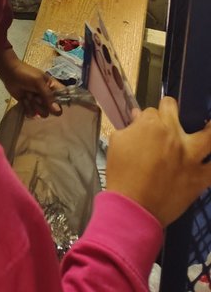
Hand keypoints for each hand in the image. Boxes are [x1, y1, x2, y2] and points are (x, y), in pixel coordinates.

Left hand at [0, 56, 62, 117]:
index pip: (64, 98)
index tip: (55, 103)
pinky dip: (27, 107)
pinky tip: (23, 99)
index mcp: (53, 87)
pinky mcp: (29, 106)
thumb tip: (58, 111)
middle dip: (43, 105)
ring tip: (28, 96)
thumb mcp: (38, 82)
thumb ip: (48, 96)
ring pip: (43, 113)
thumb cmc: (26, 74)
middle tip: (36, 97)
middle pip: (53, 110)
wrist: (9, 73)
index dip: (62, 103)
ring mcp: (39, 102)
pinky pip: (32, 114)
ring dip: (34, 105)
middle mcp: (48, 97)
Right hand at [105, 97, 210, 225]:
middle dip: (168, 110)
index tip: (143, 126)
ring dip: (209, 128)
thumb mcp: (117, 142)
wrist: (133, 207)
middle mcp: (174, 135)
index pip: (151, 111)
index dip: (146, 118)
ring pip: (209, 135)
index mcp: (151, 125)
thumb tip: (138, 119)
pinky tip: (210, 161)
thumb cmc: (121, 173)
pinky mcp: (200, 178)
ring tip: (208, 125)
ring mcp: (190, 156)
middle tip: (167, 120)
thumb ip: (130, 128)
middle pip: (174, 110)